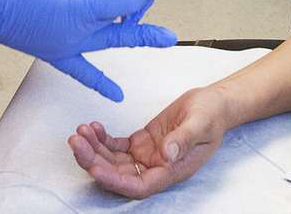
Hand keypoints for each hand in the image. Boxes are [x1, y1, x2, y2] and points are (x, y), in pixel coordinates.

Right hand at [0, 0, 175, 100]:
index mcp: (81, 3)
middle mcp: (79, 29)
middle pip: (126, 20)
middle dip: (150, 11)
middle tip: (173, 3)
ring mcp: (67, 45)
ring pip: (111, 42)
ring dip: (137, 38)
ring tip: (163, 38)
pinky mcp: (54, 53)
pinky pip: (82, 70)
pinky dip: (100, 82)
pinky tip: (116, 93)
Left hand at [67, 85, 228, 197]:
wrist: (214, 104)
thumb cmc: (212, 116)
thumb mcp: (201, 124)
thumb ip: (184, 139)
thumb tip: (167, 154)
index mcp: (171, 172)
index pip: (138, 186)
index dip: (115, 180)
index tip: (95, 167)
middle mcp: (155, 169)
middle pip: (119, 174)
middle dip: (95, 160)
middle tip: (77, 142)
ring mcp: (146, 157)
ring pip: (113, 160)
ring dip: (94, 148)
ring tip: (80, 131)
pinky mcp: (141, 143)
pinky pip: (116, 146)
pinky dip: (102, 139)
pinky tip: (94, 127)